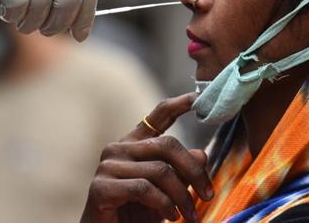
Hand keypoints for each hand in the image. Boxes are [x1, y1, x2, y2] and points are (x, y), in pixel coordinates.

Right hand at [81, 93, 213, 222]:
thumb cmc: (136, 214)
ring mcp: (108, 166)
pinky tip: (170, 216)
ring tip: (189, 215)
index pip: (157, 116)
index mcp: (134, 144)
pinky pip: (143, 189)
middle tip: (208, 195)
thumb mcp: (167, 191)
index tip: (197, 98)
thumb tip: (202, 154)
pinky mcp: (101, 187)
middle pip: (167, 145)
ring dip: (182, 196)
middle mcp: (118, 148)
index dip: (178, 105)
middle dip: (193, 171)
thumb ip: (181, 171)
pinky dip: (163, 204)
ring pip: (159, 171)